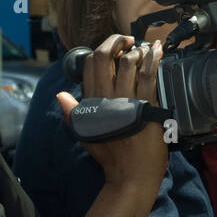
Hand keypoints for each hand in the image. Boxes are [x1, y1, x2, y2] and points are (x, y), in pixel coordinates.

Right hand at [55, 35, 167, 185]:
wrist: (132, 176)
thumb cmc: (112, 157)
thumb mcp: (85, 135)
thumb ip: (73, 114)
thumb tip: (60, 96)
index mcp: (90, 104)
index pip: (90, 66)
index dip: (102, 50)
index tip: (114, 47)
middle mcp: (105, 100)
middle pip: (106, 58)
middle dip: (117, 41)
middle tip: (128, 40)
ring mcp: (126, 102)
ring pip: (128, 64)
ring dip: (138, 50)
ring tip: (145, 47)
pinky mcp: (146, 107)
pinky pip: (148, 76)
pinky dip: (153, 59)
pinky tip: (157, 51)